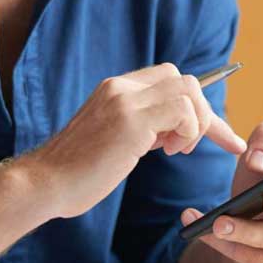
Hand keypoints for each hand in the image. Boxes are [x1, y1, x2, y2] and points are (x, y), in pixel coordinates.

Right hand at [26, 63, 246, 217]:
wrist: (44, 183)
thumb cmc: (77, 172)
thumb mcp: (112, 138)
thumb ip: (139, 126)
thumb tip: (170, 130)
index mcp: (116, 89)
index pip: (171, 79)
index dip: (198, 106)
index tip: (218, 135)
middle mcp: (121, 87)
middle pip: (185, 80)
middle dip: (203, 115)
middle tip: (187, 148)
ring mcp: (125, 101)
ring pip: (189, 90)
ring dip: (195, 124)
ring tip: (174, 151)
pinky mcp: (129, 121)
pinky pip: (182, 111)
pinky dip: (188, 131)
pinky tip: (168, 152)